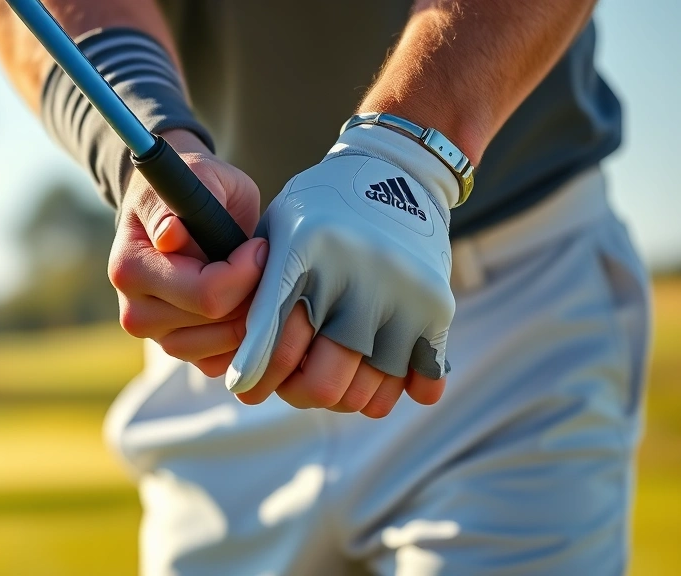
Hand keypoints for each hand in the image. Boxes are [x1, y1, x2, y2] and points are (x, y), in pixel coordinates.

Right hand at [108, 129, 264, 375]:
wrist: (181, 208)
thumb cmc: (193, 187)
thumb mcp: (196, 177)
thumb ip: (183, 204)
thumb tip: (169, 235)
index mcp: (130, 268)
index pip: (204, 293)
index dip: (246, 273)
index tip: (260, 246)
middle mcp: (135, 312)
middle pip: (217, 324)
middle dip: (253, 295)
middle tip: (264, 263)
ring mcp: (156, 337)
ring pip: (222, 350)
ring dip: (252, 320)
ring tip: (257, 283)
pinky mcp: (178, 350)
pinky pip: (221, 364)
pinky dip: (245, 343)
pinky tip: (252, 307)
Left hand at [226, 124, 456, 416]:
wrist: (397, 168)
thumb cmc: (321, 210)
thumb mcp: (279, 233)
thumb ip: (259, 294)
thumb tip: (244, 379)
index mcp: (305, 252)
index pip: (271, 337)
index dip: (255, 374)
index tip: (245, 388)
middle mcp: (355, 274)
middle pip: (321, 383)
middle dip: (298, 393)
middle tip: (292, 383)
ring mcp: (401, 292)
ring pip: (366, 393)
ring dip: (343, 396)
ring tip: (330, 376)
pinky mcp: (436, 305)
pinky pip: (418, 383)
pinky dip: (393, 391)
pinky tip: (373, 379)